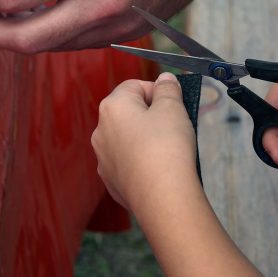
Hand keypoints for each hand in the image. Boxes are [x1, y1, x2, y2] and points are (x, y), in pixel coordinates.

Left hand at [92, 72, 197, 211]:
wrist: (161, 197)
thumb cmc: (166, 149)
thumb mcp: (173, 108)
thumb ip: (168, 89)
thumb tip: (165, 79)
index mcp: (112, 107)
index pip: (134, 85)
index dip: (159, 91)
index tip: (176, 103)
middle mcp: (101, 131)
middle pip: (129, 112)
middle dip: (152, 115)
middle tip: (176, 125)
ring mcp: (104, 158)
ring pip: (128, 139)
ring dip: (146, 138)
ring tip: (170, 149)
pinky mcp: (112, 181)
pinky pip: (129, 162)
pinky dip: (143, 161)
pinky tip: (160, 168)